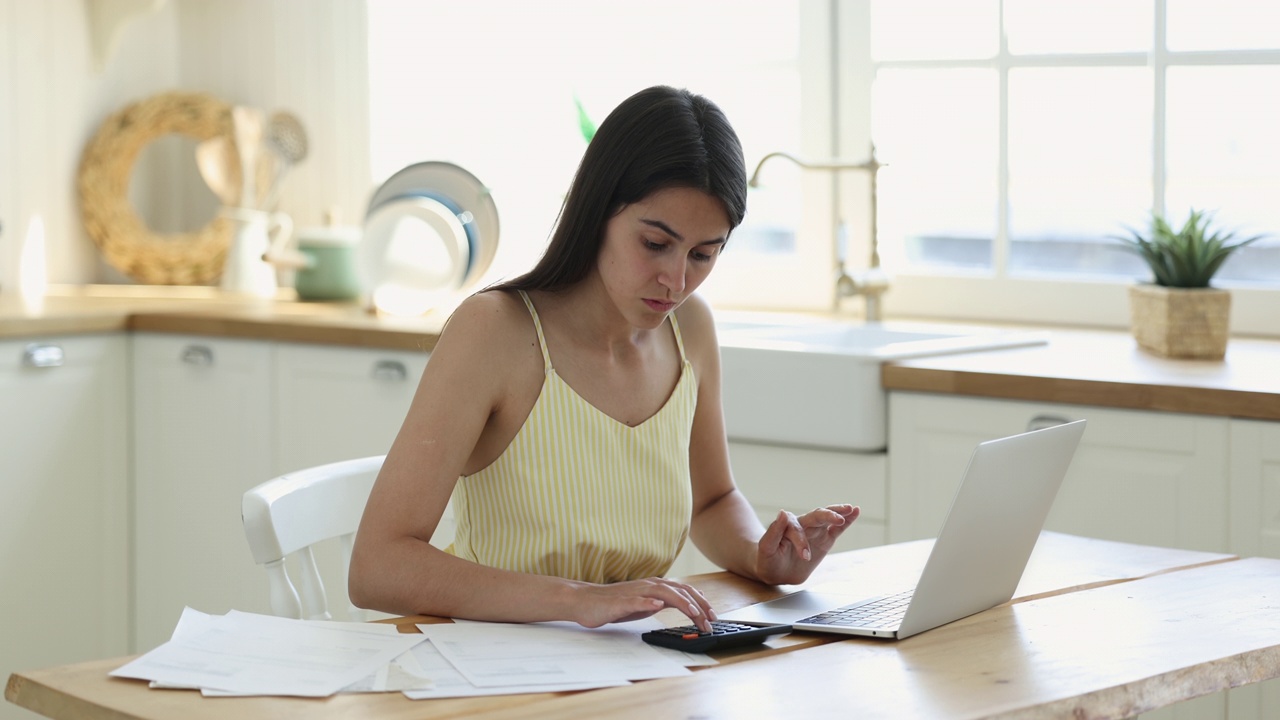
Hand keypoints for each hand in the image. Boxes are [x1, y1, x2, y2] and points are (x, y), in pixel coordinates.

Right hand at [568, 577, 716, 631]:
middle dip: (698, 605)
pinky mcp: (621, 601)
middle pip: (679, 591)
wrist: (587, 601)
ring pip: (663, 593)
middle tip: (710, 621)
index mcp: (656, 586)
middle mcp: (649, 585)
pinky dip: (647, 602)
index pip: (684, 591)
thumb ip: (664, 601)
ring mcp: (635, 592)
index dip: (701, 602)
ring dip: (680, 602)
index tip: (713, 616)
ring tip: (693, 613)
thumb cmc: (616, 603)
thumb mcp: (646, 602)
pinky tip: (656, 605)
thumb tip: (686, 604)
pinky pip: (636, 600)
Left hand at [755, 504, 859, 585]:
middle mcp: (802, 524)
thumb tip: (783, 512)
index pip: (796, 528)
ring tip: (851, 509)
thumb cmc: (767, 558)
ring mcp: (814, 531)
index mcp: (787, 525)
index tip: (805, 556)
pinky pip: (836, 529)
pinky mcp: (824, 539)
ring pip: (828, 518)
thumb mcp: (766, 548)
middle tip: (838, 519)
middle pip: (816, 515)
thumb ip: (773, 531)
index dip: (801, 541)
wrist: (774, 570)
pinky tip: (855, 512)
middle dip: (828, 516)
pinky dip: (846, 521)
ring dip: (839, 513)